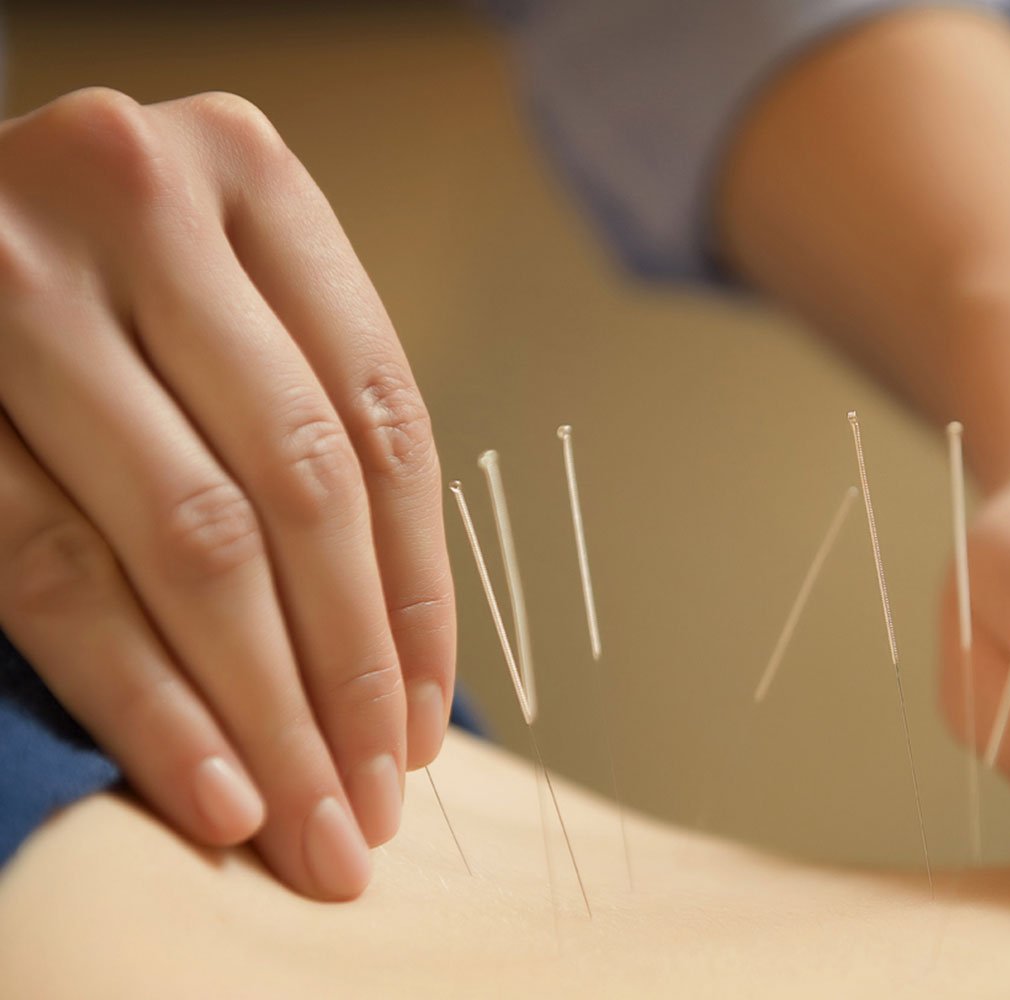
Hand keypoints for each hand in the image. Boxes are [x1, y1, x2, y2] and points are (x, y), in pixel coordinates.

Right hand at [0, 89, 455, 898]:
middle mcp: (136, 196)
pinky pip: (53, 573)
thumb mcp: (210, 294)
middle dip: (348, 671)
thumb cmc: (89, 284)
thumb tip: (397, 654)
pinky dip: (146, 697)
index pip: (381, 417)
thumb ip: (294, 408)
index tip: (421, 721)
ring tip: (313, 826)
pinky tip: (213, 793)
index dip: (414, 588)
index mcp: (246, 169)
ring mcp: (15, 283)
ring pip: (188, 539)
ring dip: (265, 710)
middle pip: (299, 485)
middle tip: (374, 806)